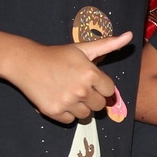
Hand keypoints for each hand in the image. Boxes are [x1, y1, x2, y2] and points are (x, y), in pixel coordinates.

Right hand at [10, 32, 130, 123]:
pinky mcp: (54, 112)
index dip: (101, 86)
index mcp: (90, 73)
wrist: (27, 63)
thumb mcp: (83, 48)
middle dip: (93, 98)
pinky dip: (66, 114)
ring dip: (80, 107)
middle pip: (100, 105)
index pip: (110, 91)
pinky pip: (70, 121)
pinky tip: (60, 100)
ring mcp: (67, 102)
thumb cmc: (57, 55)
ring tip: (69, 94)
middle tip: (79, 88)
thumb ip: (108, 44)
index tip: (91, 81)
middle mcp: (81, 89)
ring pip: (86, 115)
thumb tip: (130, 36)